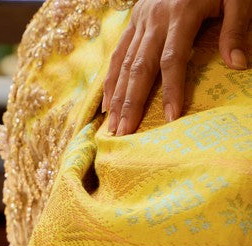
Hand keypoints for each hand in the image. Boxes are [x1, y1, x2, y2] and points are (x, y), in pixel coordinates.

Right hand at [102, 0, 250, 134]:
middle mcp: (155, 18)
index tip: (170, 118)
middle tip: (124, 134)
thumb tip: (237, 65)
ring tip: (113, 127)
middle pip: (140, 66)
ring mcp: (141, 19)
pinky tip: (106, 105)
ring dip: (117, 97)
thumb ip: (236, 28)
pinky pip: (118, 53)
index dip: (172, 89)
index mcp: (181, 12)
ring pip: (124, 63)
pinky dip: (110, 80)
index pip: (173, 59)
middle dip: (132, 103)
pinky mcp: (134, 19)